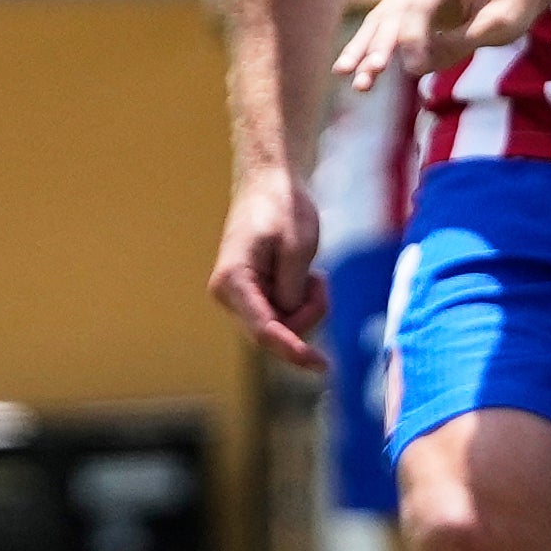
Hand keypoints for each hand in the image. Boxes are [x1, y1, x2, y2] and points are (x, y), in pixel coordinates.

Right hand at [210, 166, 325, 369]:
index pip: (264, 329)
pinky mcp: (254, 297)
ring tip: (314, 272)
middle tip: (321, 279)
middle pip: (277, 331)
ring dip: (308, 305)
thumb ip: (293, 288)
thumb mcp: (298, 246)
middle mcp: (229, 295)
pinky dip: (304, 300)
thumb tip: (288, 320)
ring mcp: (240, 298)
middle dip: (308, 313)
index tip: (320, 364)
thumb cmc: (283, 209)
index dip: (293, 350)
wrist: (269, 185)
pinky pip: (286, 314)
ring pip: (284, 325)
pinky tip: (307, 276)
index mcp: (232, 281)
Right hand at [338, 0, 541, 93]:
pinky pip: (386, 27)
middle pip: (393, 12)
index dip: (413, 39)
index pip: (419, 6)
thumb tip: (415, 67)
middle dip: (378, 45)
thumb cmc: (514, 3)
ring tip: (344, 72)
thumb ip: (460, 41)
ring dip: (364, 48)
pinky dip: (372, 48)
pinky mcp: (407, 1)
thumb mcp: (500, 24)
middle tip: (364, 72)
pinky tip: (353, 68)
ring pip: (381, 20)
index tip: (414, 68)